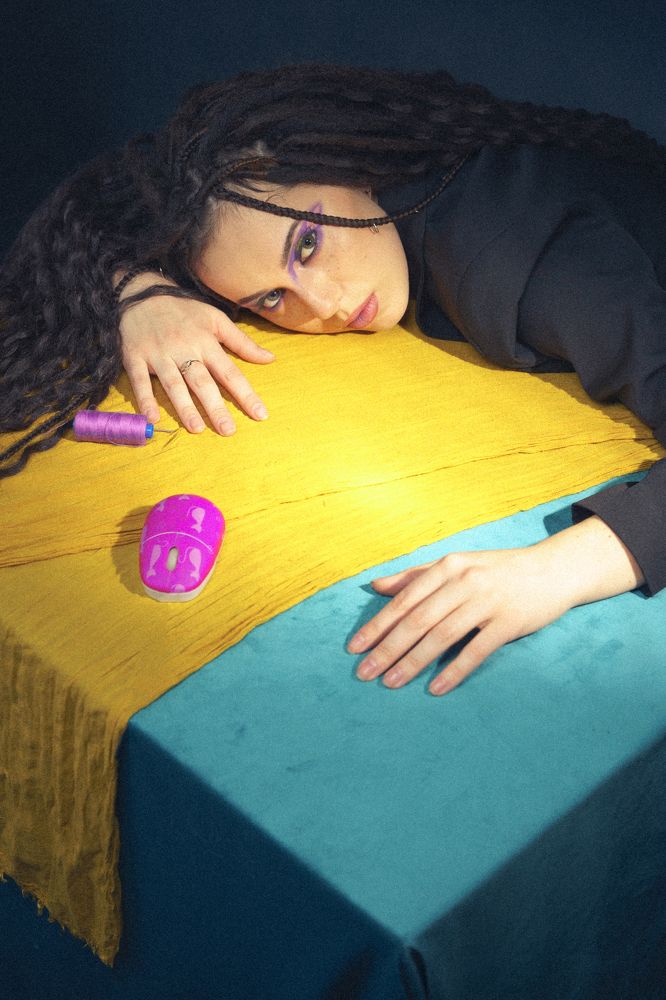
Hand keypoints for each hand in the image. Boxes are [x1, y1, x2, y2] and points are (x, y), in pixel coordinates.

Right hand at [119, 272, 274, 433]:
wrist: (141, 293)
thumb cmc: (183, 310)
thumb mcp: (216, 319)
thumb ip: (242, 342)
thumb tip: (270, 359)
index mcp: (206, 342)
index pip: (230, 372)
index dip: (245, 394)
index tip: (260, 415)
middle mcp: (184, 350)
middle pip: (202, 382)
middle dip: (215, 407)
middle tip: (228, 430)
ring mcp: (158, 354)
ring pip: (173, 384)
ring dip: (184, 406)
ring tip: (196, 428)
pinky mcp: (135, 357)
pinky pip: (140, 380)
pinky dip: (145, 399)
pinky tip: (152, 418)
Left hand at [347, 517, 642, 695]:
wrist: (551, 570)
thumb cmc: (497, 570)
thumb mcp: (456, 565)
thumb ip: (415, 575)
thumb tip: (376, 586)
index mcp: (447, 567)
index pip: (404, 600)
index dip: (377, 625)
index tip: (354, 648)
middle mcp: (464, 581)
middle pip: (418, 620)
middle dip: (388, 649)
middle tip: (364, 674)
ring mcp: (487, 601)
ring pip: (442, 636)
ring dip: (413, 662)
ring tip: (391, 683)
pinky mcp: (508, 622)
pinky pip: (476, 650)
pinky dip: (454, 670)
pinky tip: (435, 688)